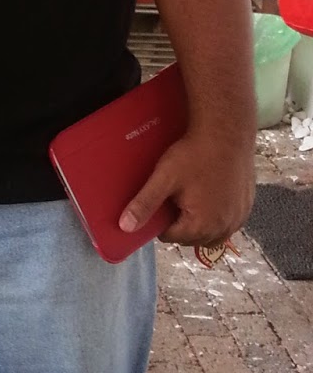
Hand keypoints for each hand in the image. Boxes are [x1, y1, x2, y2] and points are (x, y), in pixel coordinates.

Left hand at [118, 129, 255, 247]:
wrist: (227, 134)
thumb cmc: (194, 155)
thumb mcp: (164, 179)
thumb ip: (144, 204)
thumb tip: (125, 226)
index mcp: (201, 226)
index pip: (171, 236)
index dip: (160, 221)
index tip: (160, 203)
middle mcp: (224, 228)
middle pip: (192, 238)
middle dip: (180, 224)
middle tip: (174, 199)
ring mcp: (238, 218)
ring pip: (212, 233)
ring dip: (200, 223)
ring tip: (191, 199)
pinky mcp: (247, 207)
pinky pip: (229, 221)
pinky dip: (217, 215)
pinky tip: (209, 195)